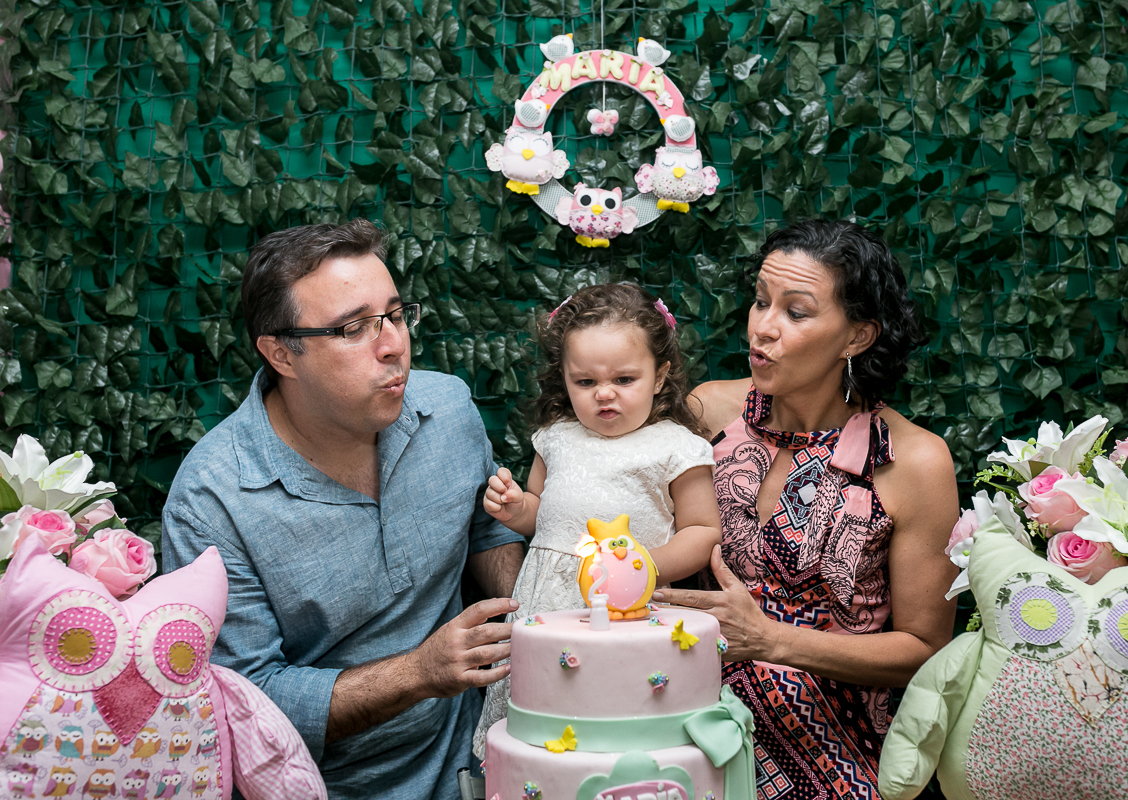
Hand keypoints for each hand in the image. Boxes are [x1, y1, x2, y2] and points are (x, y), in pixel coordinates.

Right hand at [412, 597, 518, 697]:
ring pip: (487, 653)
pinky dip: (496, 674)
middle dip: (508, 630)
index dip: (498, 605)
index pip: (478, 610)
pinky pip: (481, 678)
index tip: (515, 604)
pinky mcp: (459, 679)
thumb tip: (496, 611)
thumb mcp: (450, 629)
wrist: (415, 673)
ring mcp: (458, 661)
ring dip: (507, 650)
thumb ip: (471, 622)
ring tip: (523, 648)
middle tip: (525, 630)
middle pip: (486, 632)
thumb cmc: (438, 649)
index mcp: (455, 626)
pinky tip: (509, 669)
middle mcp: (456, 641)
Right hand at [483, 467, 524, 522]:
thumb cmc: (516, 501)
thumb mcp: (519, 496)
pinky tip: (500, 508)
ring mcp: (489, 493)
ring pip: (490, 493)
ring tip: (504, 502)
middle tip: (505, 492)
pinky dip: (497, 508)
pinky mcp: (486, 503)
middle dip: (499, 487)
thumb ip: (514, 494)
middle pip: (492, 480)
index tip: (509, 484)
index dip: (505, 477)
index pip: (501, 471)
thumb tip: (504, 496)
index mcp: (504, 479)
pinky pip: (488, 504)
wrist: (514, 512)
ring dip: (500, 500)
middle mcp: (495, 484)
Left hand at [652, 545, 781, 662]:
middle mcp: (716, 617)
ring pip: (688, 629)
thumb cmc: (748, 612)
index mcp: (719, 601)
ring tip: (653, 621)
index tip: (656, 593)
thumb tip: (714, 549)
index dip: (672, 595)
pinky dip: (683, 642)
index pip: (691, 597)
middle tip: (647, 607)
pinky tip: (669, 639)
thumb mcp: (737, 589)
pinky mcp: (714, 648)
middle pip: (685, 613)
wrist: (764, 639)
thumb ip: (722, 570)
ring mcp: (715, 634)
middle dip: (666, 610)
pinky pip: (696, 645)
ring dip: (671, 625)